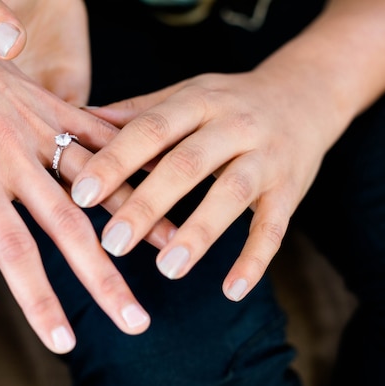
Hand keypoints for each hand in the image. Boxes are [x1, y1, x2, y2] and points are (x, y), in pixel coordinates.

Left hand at [0, 0, 175, 352]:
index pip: (12, 251)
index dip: (38, 299)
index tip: (64, 341)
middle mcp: (16, 157)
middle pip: (69, 229)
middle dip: (104, 280)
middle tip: (136, 321)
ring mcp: (41, 129)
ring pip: (100, 182)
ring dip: (137, 218)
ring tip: (173, 250)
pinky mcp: (54, 106)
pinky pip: (102, 134)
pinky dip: (133, 160)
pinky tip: (162, 183)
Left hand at [72, 70, 346, 301]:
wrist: (306, 94)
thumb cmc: (229, 101)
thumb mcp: (186, 94)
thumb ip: (138, 112)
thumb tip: (78, 122)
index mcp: (199, 100)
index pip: (151, 129)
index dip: (116, 161)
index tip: (82, 195)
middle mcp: (234, 125)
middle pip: (187, 164)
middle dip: (148, 204)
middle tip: (112, 243)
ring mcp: (266, 158)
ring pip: (232, 194)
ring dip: (199, 233)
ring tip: (166, 269)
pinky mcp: (290, 189)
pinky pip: (274, 227)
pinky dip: (255, 260)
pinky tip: (231, 291)